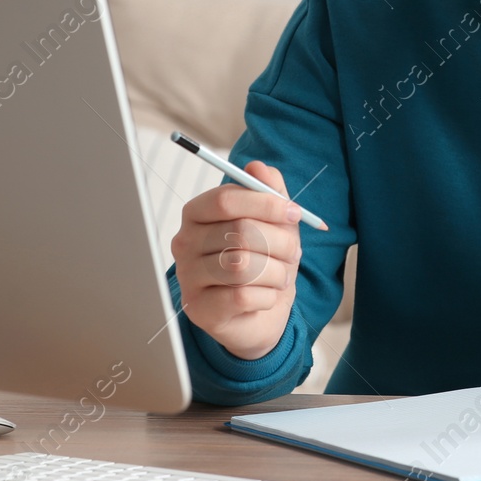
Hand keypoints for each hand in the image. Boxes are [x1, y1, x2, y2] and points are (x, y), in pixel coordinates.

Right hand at [170, 162, 300, 359]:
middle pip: (239, 232)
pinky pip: (242, 297)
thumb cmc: (263, 261)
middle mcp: (184, 243)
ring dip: (276, 272)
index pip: (226, 200)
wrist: (257, 314)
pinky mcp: (199, 309)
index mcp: (197, 213)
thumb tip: (258, 166)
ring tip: (282, 276)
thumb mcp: (274, 223)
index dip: (266, 204)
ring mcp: (188, 277)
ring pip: (242, 266)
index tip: (295, 214)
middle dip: (280, 242)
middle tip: (295, 253)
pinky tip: (267, 297)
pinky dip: (267, 297)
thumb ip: (269, 191)